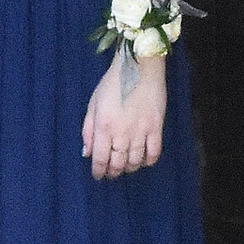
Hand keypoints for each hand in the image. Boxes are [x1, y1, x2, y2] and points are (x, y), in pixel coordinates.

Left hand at [81, 52, 166, 180]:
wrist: (138, 67)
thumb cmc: (112, 83)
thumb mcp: (93, 104)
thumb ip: (88, 130)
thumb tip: (87, 153)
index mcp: (103, 127)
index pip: (100, 159)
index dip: (98, 171)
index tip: (98, 175)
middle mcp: (121, 133)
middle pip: (118, 163)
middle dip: (113, 172)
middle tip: (111, 173)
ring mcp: (140, 131)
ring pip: (135, 161)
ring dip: (129, 168)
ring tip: (126, 167)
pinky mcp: (156, 127)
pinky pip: (154, 153)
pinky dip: (148, 161)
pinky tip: (143, 161)